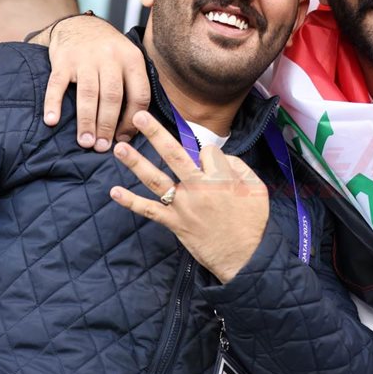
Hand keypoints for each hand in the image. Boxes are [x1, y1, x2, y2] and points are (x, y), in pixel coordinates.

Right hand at [36, 14, 150, 150]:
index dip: (133, 121)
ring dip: (86, 121)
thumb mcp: (129, 61)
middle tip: (102, 148)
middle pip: (112, 97)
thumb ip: (134, 87)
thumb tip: (136, 129)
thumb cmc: (108, 53)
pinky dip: (53, 103)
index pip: (139, 95)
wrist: (79, 25)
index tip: (123, 139)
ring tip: (85, 142)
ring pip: (88, 94)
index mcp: (132, 59)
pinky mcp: (62, 59)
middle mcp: (110, 57)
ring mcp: (85, 57)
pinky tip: (52, 121)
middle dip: (107, 126)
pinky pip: (57, 84)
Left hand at [110, 112, 269, 281]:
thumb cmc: (253, 223)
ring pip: (156, 179)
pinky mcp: (174, 223)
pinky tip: (115, 192)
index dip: (210, 156)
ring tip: (119, 148)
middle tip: (138, 115)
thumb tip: (220, 157)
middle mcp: (198, 188)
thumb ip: (239, 167)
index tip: (214, 166)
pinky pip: (150, 210)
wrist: (245, 258)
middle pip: (174, 154)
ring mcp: (183, 206)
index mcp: (220, 177)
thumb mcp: (257, 188)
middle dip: (155, 133)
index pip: (207, 151)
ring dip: (136, 162)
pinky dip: (131, 202)